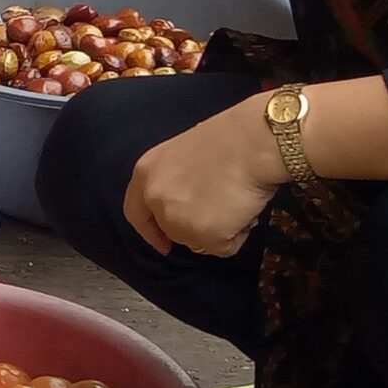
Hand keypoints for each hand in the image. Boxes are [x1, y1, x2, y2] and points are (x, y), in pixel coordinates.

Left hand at [123, 98, 286, 256]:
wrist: (252, 142)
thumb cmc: (227, 141)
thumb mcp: (182, 158)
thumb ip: (175, 184)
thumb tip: (190, 206)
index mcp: (146, 173)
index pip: (136, 213)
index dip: (149, 231)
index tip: (163, 244)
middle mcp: (155, 198)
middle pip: (170, 230)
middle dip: (193, 230)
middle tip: (218, 218)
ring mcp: (177, 219)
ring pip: (198, 241)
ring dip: (218, 231)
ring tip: (235, 202)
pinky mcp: (204, 235)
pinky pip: (224, 247)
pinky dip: (237, 235)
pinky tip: (244, 211)